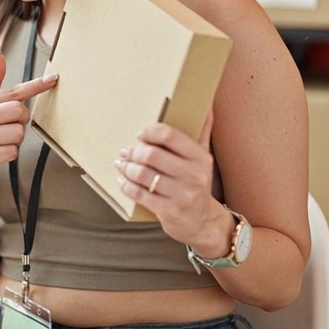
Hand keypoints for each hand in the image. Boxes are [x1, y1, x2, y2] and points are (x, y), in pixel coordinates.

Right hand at [0, 51, 57, 194]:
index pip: (12, 92)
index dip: (35, 86)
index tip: (53, 78)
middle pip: (18, 111)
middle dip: (19, 121)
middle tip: (6, 128)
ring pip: (18, 133)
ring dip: (15, 140)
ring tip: (0, 143)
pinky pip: (12, 152)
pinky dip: (9, 154)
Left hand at [114, 110, 226, 249]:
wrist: (203, 221)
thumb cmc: (197, 183)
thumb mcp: (203, 158)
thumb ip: (202, 131)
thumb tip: (208, 106)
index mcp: (201, 158)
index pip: (169, 136)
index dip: (149, 132)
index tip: (141, 135)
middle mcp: (194, 176)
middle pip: (151, 155)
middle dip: (133, 152)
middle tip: (125, 151)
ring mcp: (181, 195)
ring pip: (142, 174)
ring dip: (126, 168)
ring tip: (121, 164)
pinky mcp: (168, 211)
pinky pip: (138, 194)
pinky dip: (126, 185)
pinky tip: (122, 179)